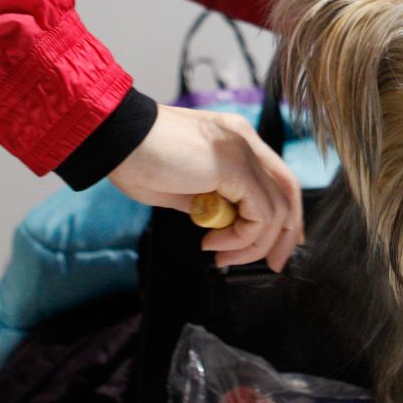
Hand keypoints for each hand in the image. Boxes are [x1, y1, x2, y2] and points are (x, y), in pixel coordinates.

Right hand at [108, 105, 304, 270]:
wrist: (114, 138)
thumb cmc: (136, 159)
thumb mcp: (180, 186)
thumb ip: (208, 202)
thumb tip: (223, 227)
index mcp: (235, 139)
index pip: (277, 178)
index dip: (284, 215)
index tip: (274, 246)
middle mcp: (245, 139)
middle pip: (287, 191)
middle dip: (285, 235)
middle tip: (270, 265)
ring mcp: (241, 148)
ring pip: (276, 208)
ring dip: (253, 244)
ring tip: (220, 253)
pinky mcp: (232, 164)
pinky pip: (258, 212)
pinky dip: (242, 237)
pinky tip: (213, 241)